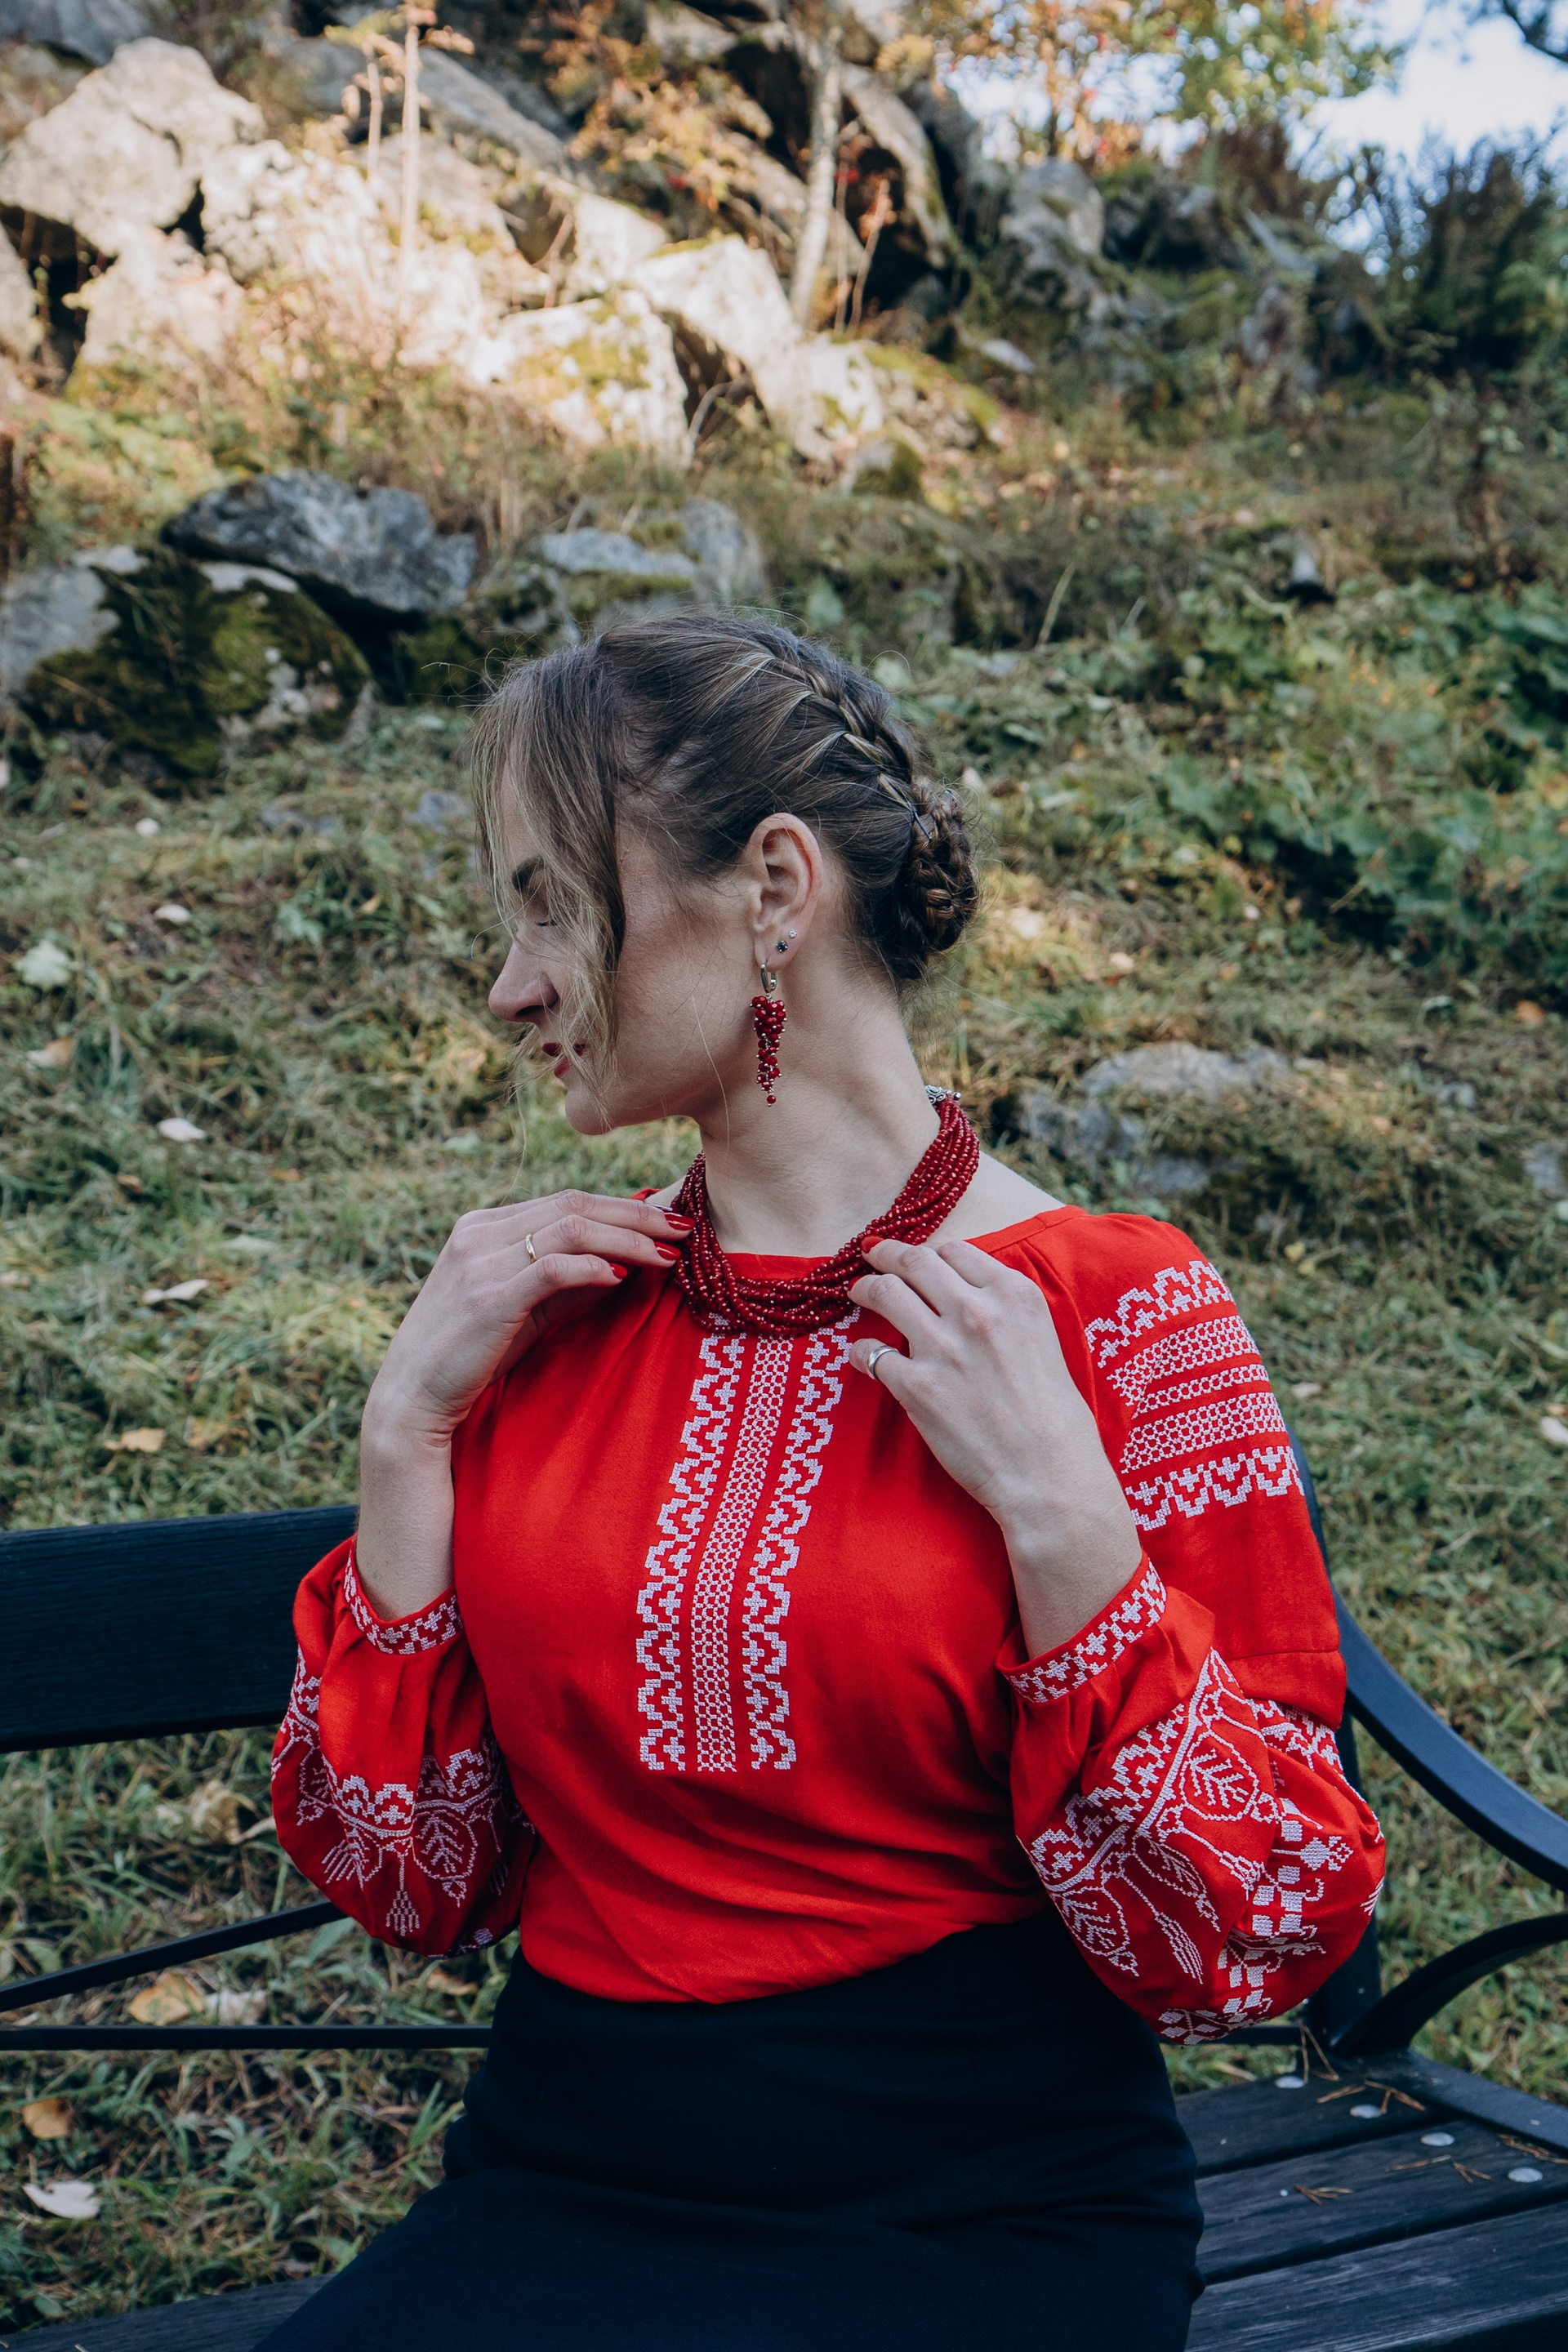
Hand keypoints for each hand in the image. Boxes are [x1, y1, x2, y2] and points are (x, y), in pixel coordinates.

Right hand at [365, 1190, 690, 1445]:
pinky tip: (621, 1278)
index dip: (623, 1208)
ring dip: (627, 1238)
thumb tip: (627, 1263)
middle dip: (636, 1215)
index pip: (567, 1202)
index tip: (669, 1223)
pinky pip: (553, 1266)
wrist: (412, 1400)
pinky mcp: (487, 1296)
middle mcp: (480, 1232)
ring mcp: (480, 1260)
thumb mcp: (525, 1309)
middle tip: (685, 1229)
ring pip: (569, 1227)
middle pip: (574, 1204)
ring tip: (667, 1255)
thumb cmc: (473, 1356)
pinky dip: (593, 1267)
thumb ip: (567, 1282)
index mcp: (485, 1227)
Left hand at [847, 1239, 1141, 1657]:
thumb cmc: (1055, 1417)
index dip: (931, 1252)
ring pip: (885, 1294)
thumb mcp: (1042, 1340)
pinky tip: (863, 1357)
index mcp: (1014, 1296)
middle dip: (888, 1254)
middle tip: (874, 1255)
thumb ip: (1005, 1312)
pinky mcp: (917, 1387)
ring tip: (858, 1292)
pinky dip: (861, 1352)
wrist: (1048, 1474)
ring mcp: (943, 1348)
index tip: (917, 1257)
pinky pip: (870, 1354)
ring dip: (866, 1289)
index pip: (956, 1251)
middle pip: (915, 1262)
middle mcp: (976, 1312)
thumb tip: (967, 1297)